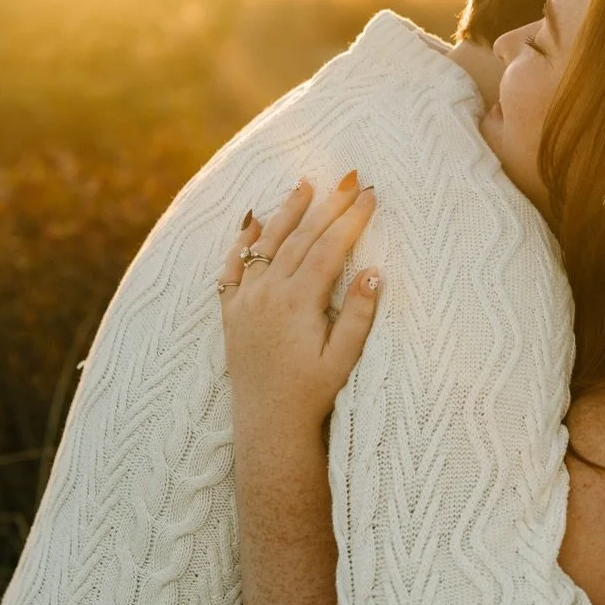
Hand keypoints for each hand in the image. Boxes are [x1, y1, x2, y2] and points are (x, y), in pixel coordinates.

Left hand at [217, 172, 380, 432]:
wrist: (267, 425)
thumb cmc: (311, 395)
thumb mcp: (343, 360)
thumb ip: (358, 315)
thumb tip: (373, 272)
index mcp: (297, 303)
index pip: (328, 249)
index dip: (351, 220)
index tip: (369, 196)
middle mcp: (267, 295)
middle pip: (300, 239)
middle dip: (326, 206)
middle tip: (347, 179)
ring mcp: (245, 302)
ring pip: (266, 245)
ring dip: (286, 213)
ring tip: (303, 185)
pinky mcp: (231, 313)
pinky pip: (232, 269)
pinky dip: (242, 243)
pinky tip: (251, 222)